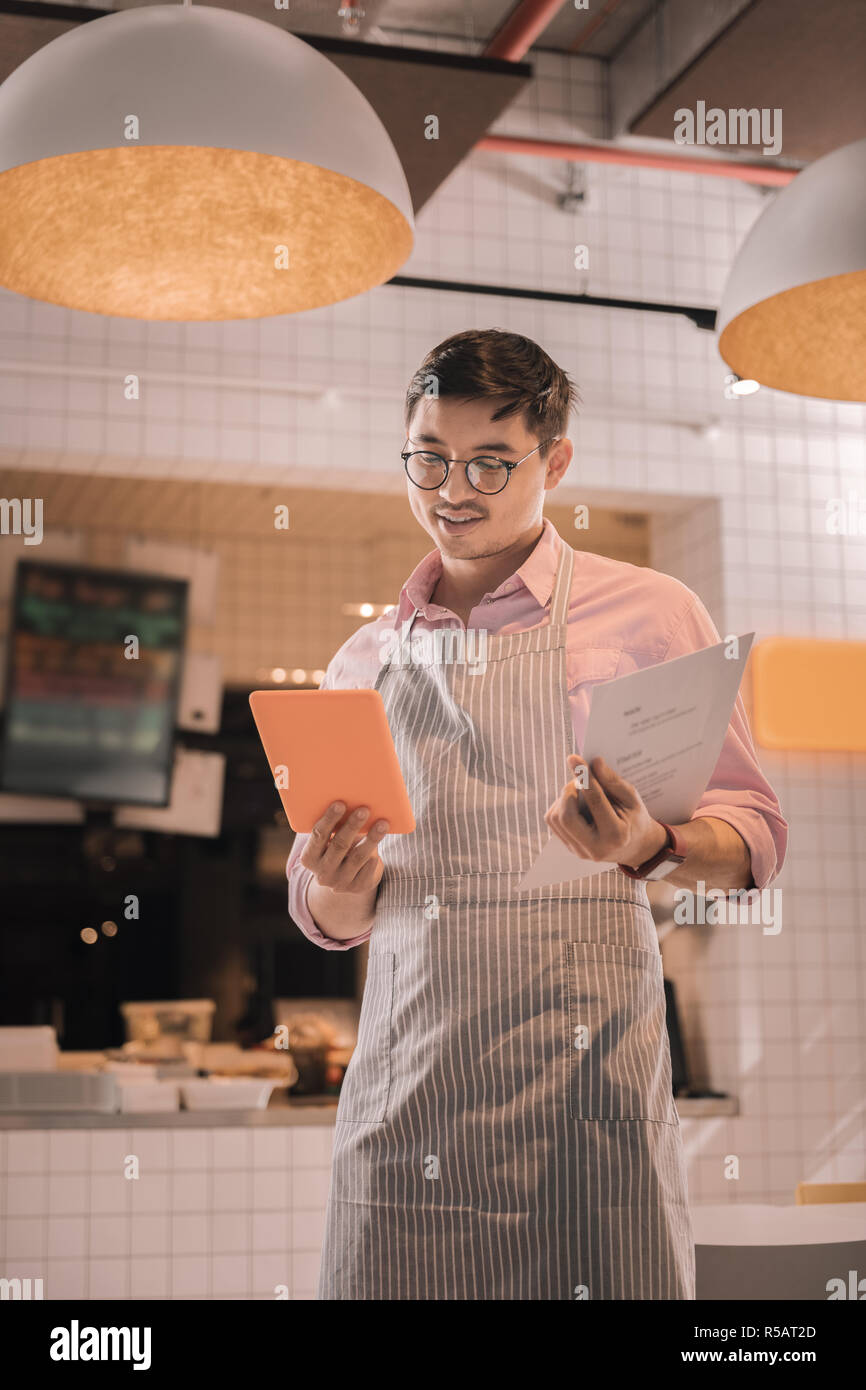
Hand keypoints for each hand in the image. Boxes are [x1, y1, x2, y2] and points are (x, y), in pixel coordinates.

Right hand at [300, 802, 388, 894]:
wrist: (346, 877)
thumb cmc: (337, 848)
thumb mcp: (330, 840)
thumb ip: (335, 826)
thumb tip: (353, 800)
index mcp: (309, 858)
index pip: (318, 835)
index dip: (329, 819)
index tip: (340, 803)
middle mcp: (322, 873)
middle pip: (339, 845)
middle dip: (352, 826)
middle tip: (364, 809)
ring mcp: (340, 883)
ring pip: (357, 857)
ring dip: (371, 838)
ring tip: (383, 823)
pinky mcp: (357, 887)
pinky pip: (368, 869)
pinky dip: (374, 856)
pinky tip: (381, 842)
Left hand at [544, 755, 667, 867]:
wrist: (635, 846)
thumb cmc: (634, 818)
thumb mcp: (631, 798)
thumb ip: (613, 781)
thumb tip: (594, 763)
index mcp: (616, 835)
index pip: (595, 802)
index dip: (584, 777)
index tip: (575, 758)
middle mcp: (595, 848)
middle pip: (567, 816)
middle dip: (568, 791)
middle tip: (578, 780)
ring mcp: (580, 851)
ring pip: (555, 818)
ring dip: (563, 798)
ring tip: (579, 792)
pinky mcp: (570, 848)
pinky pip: (553, 822)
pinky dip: (560, 806)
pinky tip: (575, 803)